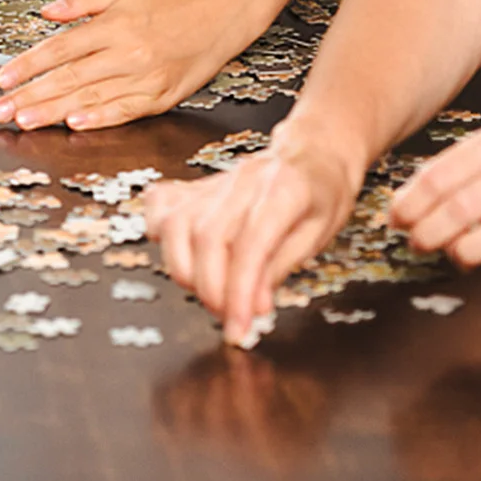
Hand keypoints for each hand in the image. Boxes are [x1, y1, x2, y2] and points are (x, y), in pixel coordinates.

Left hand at [0, 0, 249, 131]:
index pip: (62, 49)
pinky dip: (99, 119)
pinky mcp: (161, 97)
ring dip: (55, 113)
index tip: (3, 79)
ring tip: (25, 122)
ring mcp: (145, 78)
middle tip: (2, 109)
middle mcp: (128, 53)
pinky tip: (75, 124)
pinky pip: (125, 111)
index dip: (30, 65)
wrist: (221, 12)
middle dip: (32, 96)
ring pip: (92, 98)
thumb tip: (47, 12)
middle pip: (71, 78)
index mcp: (115, 25)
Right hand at [145, 126, 362, 342]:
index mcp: (285, 188)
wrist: (312, 151)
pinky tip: (178, 254)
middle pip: (208, 235)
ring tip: (208, 293)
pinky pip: (161, 203)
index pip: (252, 243)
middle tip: (228, 317)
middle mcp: (244, 179)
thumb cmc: (323, 192)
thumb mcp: (319, 233)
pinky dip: (158, 232)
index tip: (239, 329)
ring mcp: (217, 179)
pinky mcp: (197, 184)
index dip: (241, 291)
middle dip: (212, 289)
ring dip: (184, 269)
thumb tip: (254, 306)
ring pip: (177, 222)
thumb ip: (281, 267)